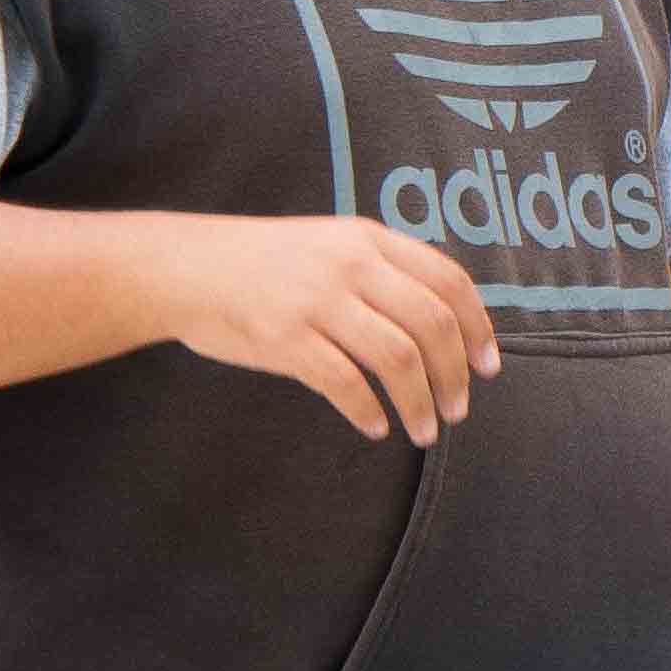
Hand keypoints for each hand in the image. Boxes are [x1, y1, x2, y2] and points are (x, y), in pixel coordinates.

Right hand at [154, 213, 496, 440]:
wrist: (182, 268)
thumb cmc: (263, 264)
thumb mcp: (330, 245)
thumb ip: (381, 272)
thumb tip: (442, 324)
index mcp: (368, 239)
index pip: (449, 281)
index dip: (478, 328)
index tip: (488, 367)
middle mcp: (350, 265)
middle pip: (432, 324)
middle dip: (455, 375)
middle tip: (458, 410)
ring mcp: (317, 300)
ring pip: (397, 358)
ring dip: (420, 403)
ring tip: (425, 431)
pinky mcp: (285, 337)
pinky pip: (345, 383)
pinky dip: (368, 411)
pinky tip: (375, 426)